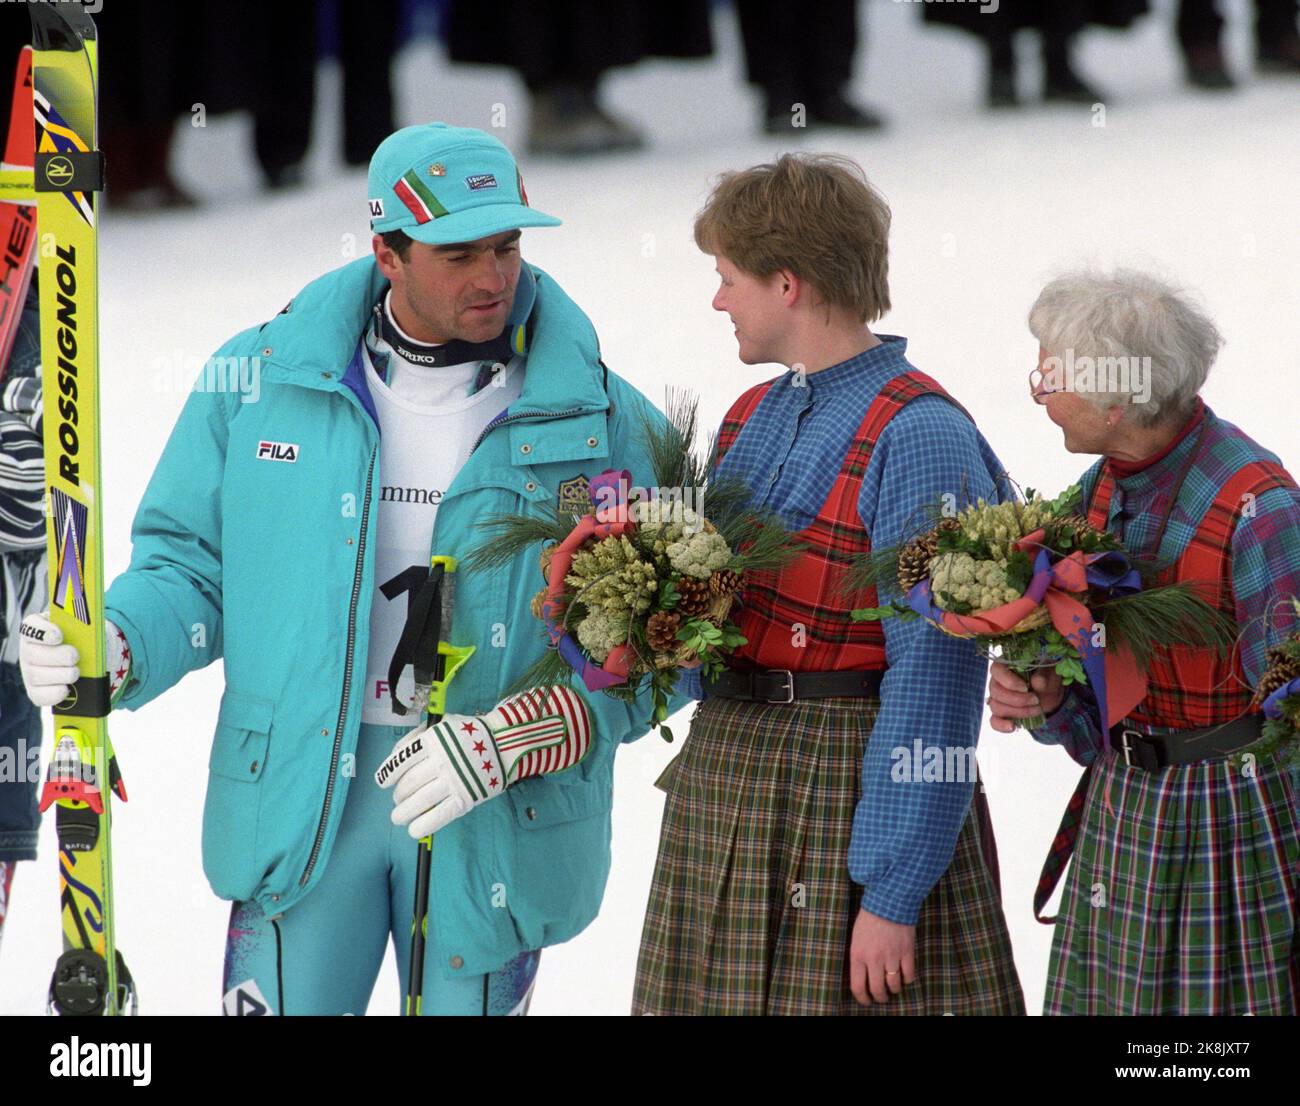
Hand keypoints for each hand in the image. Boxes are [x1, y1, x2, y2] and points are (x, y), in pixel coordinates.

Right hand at [19, 612, 130, 707]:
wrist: (83, 655)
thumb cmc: (79, 637)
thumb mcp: (80, 627)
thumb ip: (81, 625)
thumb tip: (91, 628)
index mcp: (37, 629)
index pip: (31, 626)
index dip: (43, 632)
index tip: (59, 636)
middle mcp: (28, 650)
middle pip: (33, 654)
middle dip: (57, 656)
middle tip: (74, 657)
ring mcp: (30, 671)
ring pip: (36, 675)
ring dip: (60, 674)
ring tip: (75, 673)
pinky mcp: (35, 690)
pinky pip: (39, 695)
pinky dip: (53, 693)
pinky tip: (66, 689)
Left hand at [375, 685, 591, 836]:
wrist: (504, 743)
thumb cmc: (468, 733)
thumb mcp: (441, 724)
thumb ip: (417, 736)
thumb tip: (395, 755)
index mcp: (431, 741)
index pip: (400, 761)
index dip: (387, 774)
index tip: (383, 782)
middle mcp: (440, 761)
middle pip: (408, 784)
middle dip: (398, 796)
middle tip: (398, 800)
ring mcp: (453, 781)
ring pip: (419, 802)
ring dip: (403, 813)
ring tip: (399, 818)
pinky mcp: (465, 798)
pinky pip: (439, 816)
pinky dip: (423, 825)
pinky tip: (414, 831)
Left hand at [849, 908, 914, 1004]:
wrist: (888, 902)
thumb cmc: (869, 919)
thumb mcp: (856, 938)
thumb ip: (859, 957)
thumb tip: (862, 977)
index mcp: (858, 955)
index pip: (857, 987)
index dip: (862, 999)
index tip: (866, 1001)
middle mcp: (874, 959)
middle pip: (877, 990)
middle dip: (880, 997)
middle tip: (882, 997)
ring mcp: (892, 957)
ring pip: (894, 986)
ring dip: (894, 990)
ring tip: (893, 988)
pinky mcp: (907, 952)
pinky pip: (909, 976)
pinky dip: (907, 980)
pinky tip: (904, 976)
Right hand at [987, 662, 1063, 731]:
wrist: (1049, 693)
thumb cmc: (1047, 678)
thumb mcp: (1050, 673)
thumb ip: (1044, 675)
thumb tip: (1036, 682)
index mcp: (1006, 666)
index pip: (996, 670)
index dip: (1008, 681)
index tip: (1025, 688)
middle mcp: (997, 681)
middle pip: (996, 691)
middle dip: (1017, 699)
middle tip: (1036, 700)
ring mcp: (996, 698)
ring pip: (996, 707)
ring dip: (1017, 711)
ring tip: (1037, 710)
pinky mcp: (1001, 714)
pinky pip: (994, 721)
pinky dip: (1002, 725)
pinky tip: (1013, 727)